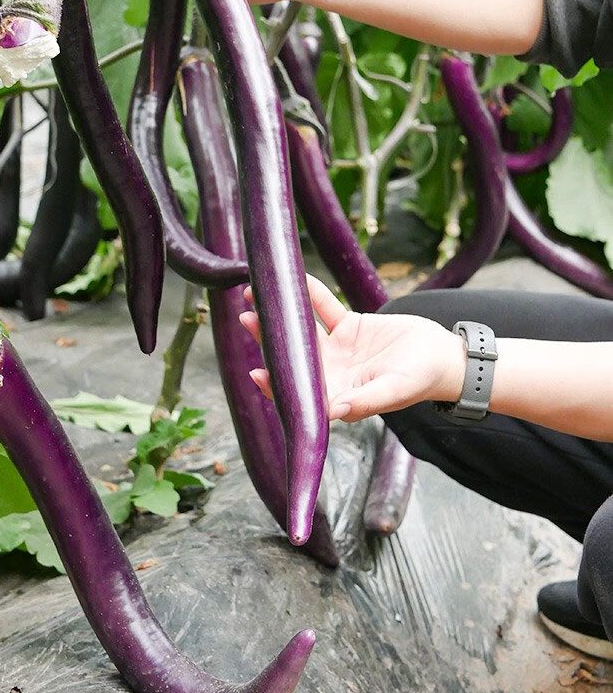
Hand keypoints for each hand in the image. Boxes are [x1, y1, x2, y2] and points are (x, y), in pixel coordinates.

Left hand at [239, 275, 465, 422]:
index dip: (277, 384)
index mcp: (338, 395)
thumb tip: (332, 412)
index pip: (300, 392)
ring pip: (303, 330)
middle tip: (247, 319)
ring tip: (256, 297)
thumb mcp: (394, 391)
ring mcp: (339, 349)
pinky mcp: (350, 326)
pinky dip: (312, 294)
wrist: (444, 356)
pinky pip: (325, 308)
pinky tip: (296, 280)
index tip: (256, 371)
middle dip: (269, 340)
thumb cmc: (422, 380)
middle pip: (294, 357)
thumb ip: (364, 402)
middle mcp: (332, 373)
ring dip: (282, 315)